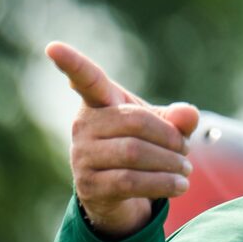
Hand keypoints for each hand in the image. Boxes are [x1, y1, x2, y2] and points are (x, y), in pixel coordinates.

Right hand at [46, 41, 198, 238]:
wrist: (121, 194)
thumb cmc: (141, 147)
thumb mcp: (163, 128)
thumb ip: (177, 118)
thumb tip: (189, 114)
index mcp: (100, 102)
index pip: (87, 79)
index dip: (72, 63)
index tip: (53, 47)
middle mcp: (84, 126)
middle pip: (135, 122)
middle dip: (169, 137)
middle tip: (186, 149)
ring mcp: (82, 156)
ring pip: (134, 153)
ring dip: (169, 162)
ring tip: (186, 168)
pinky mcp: (90, 186)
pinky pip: (131, 181)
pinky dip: (163, 183)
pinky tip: (180, 185)